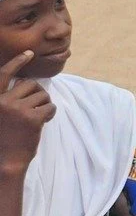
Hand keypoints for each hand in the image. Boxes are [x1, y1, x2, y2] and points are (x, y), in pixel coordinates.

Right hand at [0, 50, 53, 173]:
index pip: (4, 75)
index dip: (17, 62)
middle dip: (37, 93)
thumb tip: (25, 84)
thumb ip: (7, 99)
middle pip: (30, 85)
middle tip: (36, 106)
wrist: (5, 161)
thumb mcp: (0, 114)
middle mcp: (2, 101)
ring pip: (42, 95)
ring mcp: (17, 109)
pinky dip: (50, 113)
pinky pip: (49, 107)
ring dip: (44, 104)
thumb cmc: (3, 138)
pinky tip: (43, 122)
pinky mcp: (32, 118)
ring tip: (37, 116)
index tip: (29, 53)